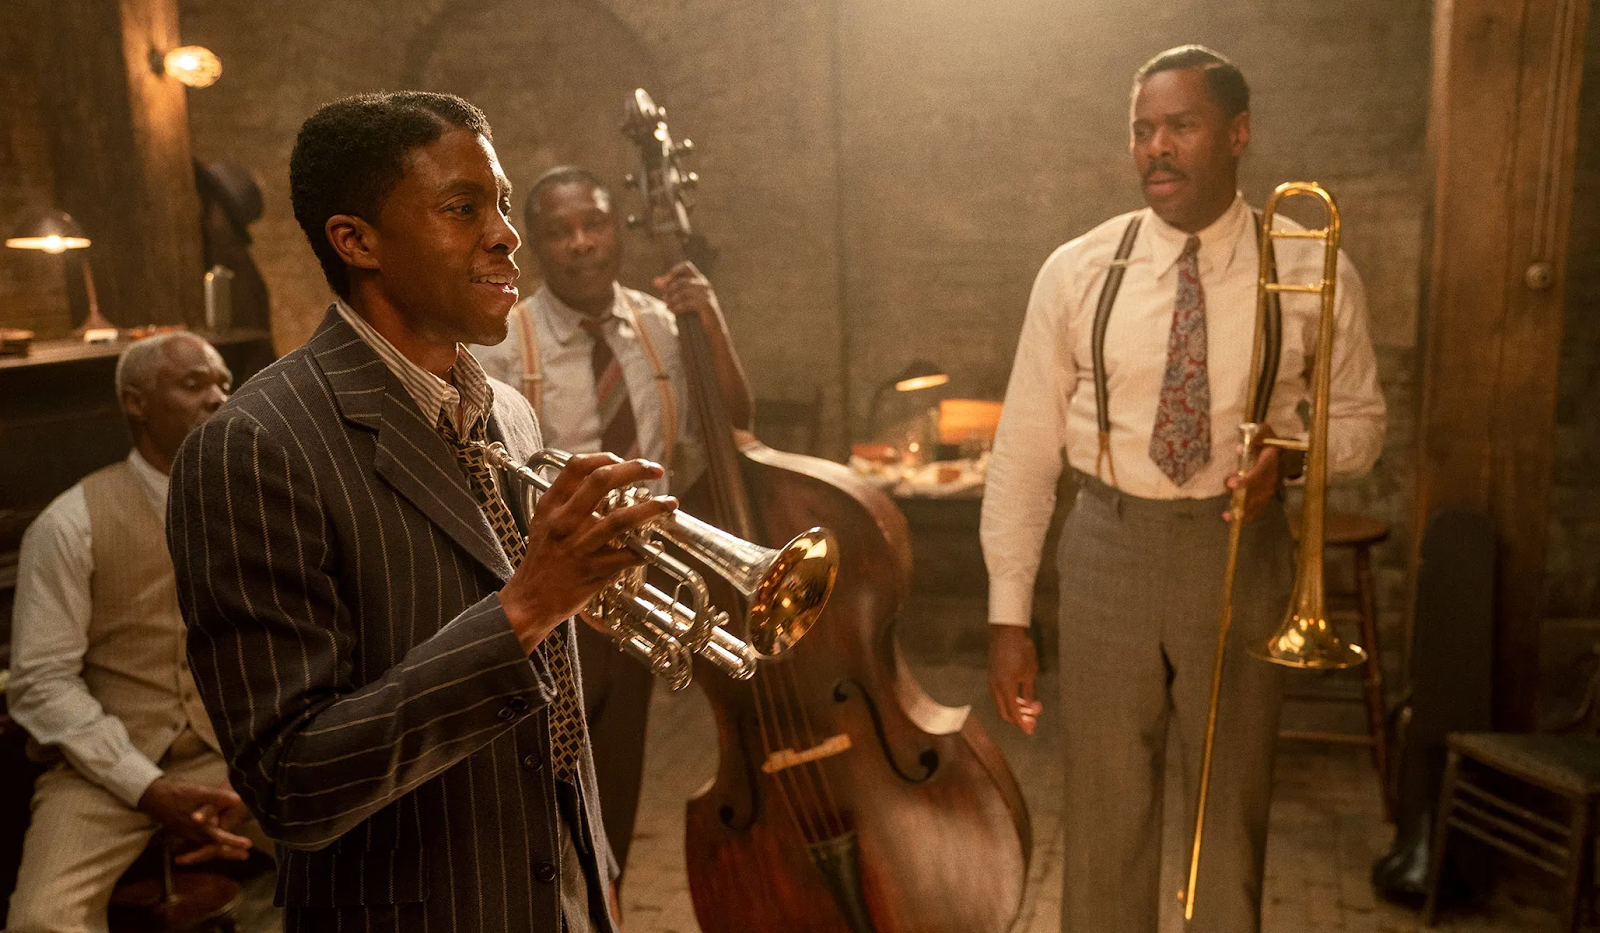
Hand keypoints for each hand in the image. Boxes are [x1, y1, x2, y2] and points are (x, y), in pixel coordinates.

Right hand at [136, 778, 253, 863]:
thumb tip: (238, 799)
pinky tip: (219, 842)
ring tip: (239, 853)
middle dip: (230, 852)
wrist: (154, 798)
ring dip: (223, 850)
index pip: (220, 838)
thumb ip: (218, 798)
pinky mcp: (186, 831)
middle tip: (246, 856)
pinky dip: (212, 844)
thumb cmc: (177, 795)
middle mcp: (195, 834)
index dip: (234, 842)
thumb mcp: (199, 792)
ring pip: (209, 846)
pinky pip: (202, 841)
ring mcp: (190, 834)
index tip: (248, 846)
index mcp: (200, 827)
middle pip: (215, 847)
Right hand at [500, 454, 676, 652]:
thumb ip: (569, 501)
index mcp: (551, 506)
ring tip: (669, 503)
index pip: (577, 467)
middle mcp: (564, 522)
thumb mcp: (545, 522)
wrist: (530, 599)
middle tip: (655, 470)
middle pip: (602, 481)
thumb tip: (605, 478)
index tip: (623, 459)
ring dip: (651, 509)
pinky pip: (626, 557)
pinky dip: (645, 551)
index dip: (604, 457)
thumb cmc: (543, 559)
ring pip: (620, 519)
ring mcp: (579, 547)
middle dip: (635, 470)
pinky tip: (655, 547)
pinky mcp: (593, 571)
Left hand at [654, 261, 720, 328]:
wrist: (713, 328)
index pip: (686, 266)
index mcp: (699, 279)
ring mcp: (706, 294)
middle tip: (664, 299)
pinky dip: (677, 308)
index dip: (673, 272)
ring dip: (672, 300)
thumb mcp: (682, 298)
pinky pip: (687, 304)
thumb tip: (655, 281)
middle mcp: (704, 284)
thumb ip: (670, 288)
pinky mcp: (706, 305)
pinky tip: (671, 311)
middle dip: (670, 290)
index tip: (663, 283)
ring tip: (667, 306)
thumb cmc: (696, 312)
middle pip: (682, 281)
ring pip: (683, 293)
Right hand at [988, 625, 1042, 734]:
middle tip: (1031, 721)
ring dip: (1013, 709)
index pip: (1013, 713)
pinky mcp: (992, 675)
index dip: (1023, 724)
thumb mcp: (1030, 673)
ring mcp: (992, 681)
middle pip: (1004, 712)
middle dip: (1018, 719)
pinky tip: (1019, 697)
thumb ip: (1029, 692)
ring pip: (1000, 704)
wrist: (1006, 632)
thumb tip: (1031, 708)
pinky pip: (998, 695)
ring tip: (1027, 709)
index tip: (1030, 730)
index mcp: (1005, 688)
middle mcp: (995, 688)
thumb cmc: (1021, 650)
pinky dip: (1008, 700)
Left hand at [1223, 430, 1280, 524]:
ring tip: (1227, 507)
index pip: (1261, 471)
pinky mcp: (1264, 497)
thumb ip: (1256, 434)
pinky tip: (1228, 518)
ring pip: (1255, 502)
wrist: (1282, 454)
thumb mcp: (1264, 431)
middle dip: (1242, 494)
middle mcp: (1271, 477)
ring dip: (1240, 506)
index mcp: (1271, 460)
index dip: (1248, 479)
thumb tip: (1240, 448)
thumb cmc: (1269, 441)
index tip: (1234, 483)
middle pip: (1258, 491)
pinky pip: (1255, 509)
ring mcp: (1269, 489)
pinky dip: (1243, 516)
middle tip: (1229, 490)